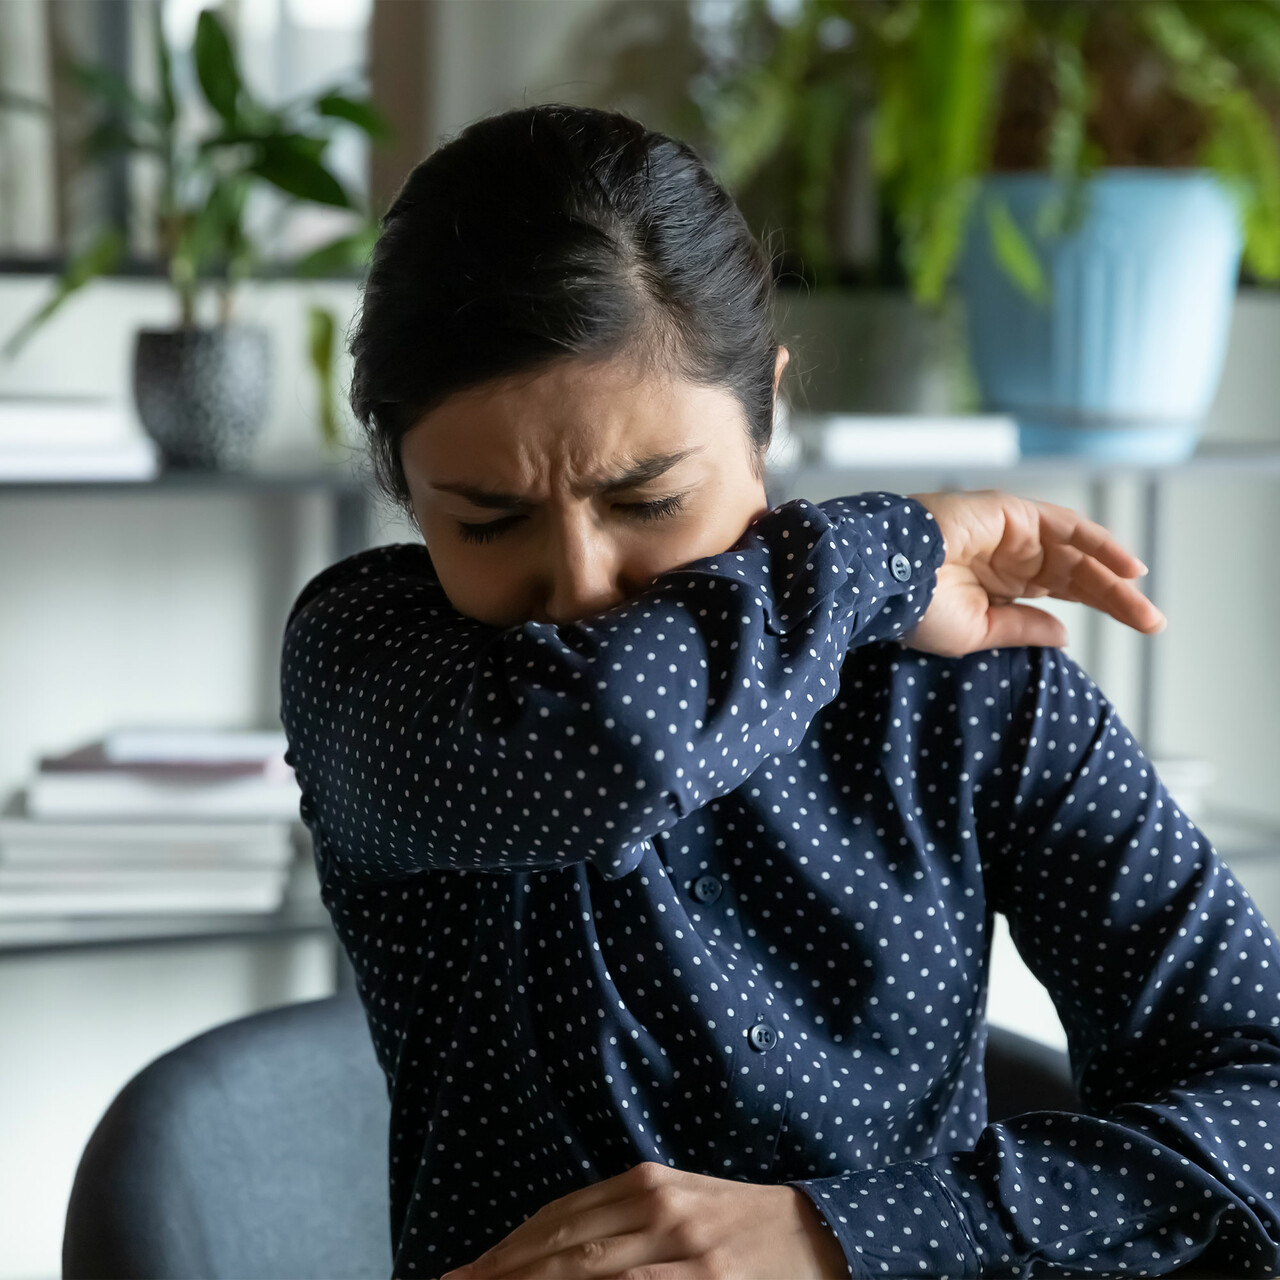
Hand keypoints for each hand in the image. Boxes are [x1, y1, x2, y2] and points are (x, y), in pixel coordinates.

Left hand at [436, 1161, 847, 1279]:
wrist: (819, 1237)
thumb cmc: (739, 1223)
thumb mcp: (679, 1204)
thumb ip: (622, 1219)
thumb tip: (548, 1250)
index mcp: (648, 1182)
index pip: (560, 1218)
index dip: (507, 1248)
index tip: (463, 1271)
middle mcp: (659, 1210)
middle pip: (563, 1249)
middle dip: (502, 1274)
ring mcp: (682, 1252)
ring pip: (587, 1276)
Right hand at [906, 488, 1166, 656]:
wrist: (884, 578)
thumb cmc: (914, 609)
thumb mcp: (977, 631)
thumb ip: (1022, 627)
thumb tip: (1064, 634)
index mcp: (998, 584)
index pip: (1060, 592)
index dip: (1100, 607)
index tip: (1138, 626)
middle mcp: (1009, 555)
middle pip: (1075, 574)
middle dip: (1114, 597)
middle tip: (1153, 622)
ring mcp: (1011, 532)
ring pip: (1075, 553)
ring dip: (1112, 575)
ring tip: (1143, 600)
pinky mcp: (1011, 512)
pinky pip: (1066, 526)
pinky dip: (1098, 542)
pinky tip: (1126, 566)